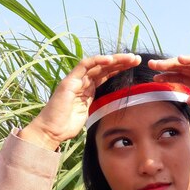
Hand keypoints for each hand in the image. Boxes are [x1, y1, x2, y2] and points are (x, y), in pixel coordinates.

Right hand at [20, 53, 140, 149]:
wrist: (51, 132)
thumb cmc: (68, 126)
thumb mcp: (91, 114)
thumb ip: (101, 105)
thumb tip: (116, 107)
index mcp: (89, 89)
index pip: (107, 74)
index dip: (121, 69)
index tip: (136, 67)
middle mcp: (82, 81)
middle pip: (104, 67)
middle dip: (121, 62)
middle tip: (137, 59)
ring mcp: (76, 80)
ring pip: (97, 63)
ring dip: (114, 59)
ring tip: (129, 58)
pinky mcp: (69, 81)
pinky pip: (84, 65)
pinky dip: (97, 60)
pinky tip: (110, 59)